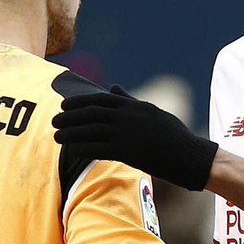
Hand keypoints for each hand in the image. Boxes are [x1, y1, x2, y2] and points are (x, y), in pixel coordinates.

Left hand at [52, 86, 217, 191]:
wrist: (189, 155)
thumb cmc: (173, 134)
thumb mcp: (152, 112)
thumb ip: (130, 100)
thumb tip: (114, 88)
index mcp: (133, 106)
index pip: (100, 99)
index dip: (79, 102)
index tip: (64, 105)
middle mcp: (128, 117)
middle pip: (91, 114)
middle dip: (70, 117)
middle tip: (54, 121)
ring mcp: (127, 134)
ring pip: (91, 131)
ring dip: (71, 134)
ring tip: (56, 137)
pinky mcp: (129, 152)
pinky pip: (99, 149)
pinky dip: (84, 149)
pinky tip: (73, 151)